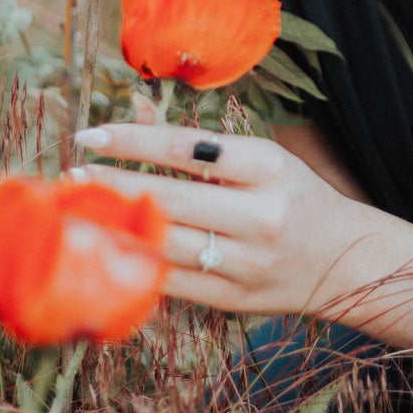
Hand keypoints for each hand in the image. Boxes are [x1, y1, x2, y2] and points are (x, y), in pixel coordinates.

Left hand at [72, 124, 380, 317]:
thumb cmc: (294, 196)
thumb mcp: (261, 157)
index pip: (185, 148)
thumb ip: (201, 143)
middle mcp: (259, 215)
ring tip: (78, 212)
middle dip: (110, 185)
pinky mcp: (233, 299)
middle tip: (70, 176)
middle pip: (167, 198)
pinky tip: (108, 248)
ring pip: (163, 244)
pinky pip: (171, 282)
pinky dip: (135, 264)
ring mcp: (246, 262)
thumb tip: (136, 112)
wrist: (343, 260)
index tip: (89, 136)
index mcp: (267, 167)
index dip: (131, 140)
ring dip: (113, 227)